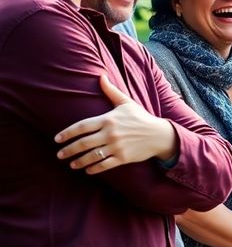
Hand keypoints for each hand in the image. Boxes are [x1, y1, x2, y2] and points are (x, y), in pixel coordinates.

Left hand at [55, 75, 176, 173]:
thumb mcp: (126, 103)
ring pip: (92, 156)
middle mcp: (110, 133)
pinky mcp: (123, 157)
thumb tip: (101, 76)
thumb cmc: (141, 117)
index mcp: (108, 119)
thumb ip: (111, 91)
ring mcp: (117, 146)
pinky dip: (94, 169)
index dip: (67, 133)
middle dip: (69, 150)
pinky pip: (104, 165)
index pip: (82, 126)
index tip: (57, 139)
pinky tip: (87, 170)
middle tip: (59, 155)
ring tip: (72, 164)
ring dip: (79, 161)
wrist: (159, 134)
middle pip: (83, 143)